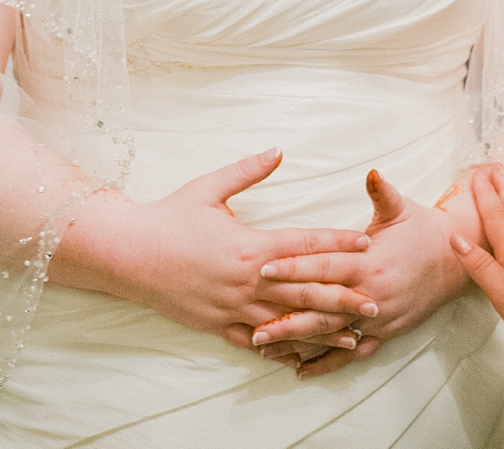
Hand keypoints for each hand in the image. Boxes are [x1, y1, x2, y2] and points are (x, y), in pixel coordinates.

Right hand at [49, 148, 377, 353]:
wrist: (127, 254)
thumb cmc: (168, 217)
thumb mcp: (208, 188)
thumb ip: (248, 171)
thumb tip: (278, 149)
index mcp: (249, 245)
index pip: (304, 244)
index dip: (337, 243)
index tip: (366, 243)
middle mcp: (246, 280)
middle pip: (305, 290)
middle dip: (343, 297)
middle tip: (376, 303)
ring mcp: (232, 307)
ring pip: (286, 322)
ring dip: (321, 329)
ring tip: (353, 336)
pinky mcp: (217, 325)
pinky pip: (256, 342)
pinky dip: (281, 348)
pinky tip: (303, 354)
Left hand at [250, 170, 476, 376]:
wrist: (457, 262)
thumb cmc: (423, 230)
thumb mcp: (402, 207)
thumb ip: (382, 192)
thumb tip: (371, 172)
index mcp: (369, 261)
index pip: (323, 266)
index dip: (293, 267)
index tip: (263, 269)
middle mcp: (371, 293)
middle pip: (321, 306)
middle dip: (285, 315)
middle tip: (251, 323)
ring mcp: (378, 318)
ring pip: (331, 334)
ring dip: (297, 342)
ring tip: (263, 347)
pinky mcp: (385, 333)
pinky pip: (353, 353)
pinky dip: (327, 363)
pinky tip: (300, 369)